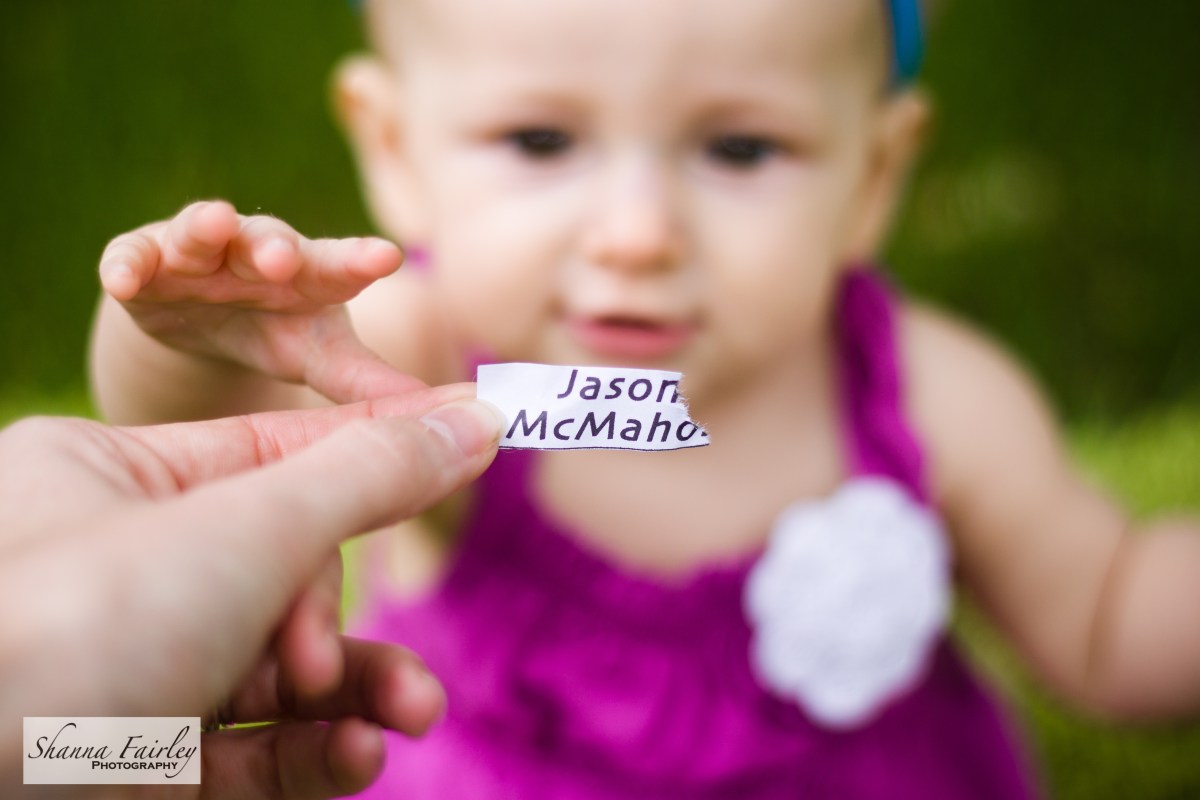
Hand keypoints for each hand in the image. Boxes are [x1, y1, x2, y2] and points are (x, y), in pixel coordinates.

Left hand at [0, 387, 502, 797]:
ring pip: (277, 671)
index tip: (473, 436)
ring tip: (411, 715)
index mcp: (109, 478)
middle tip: (327, 662)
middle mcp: (115, 568)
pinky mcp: (134, 761)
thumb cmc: (74, 626)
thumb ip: (370, 474)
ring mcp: (124, 670)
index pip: (279, 448)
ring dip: (355, 697)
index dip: (381, 447)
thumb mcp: (247, 529)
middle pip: (284, 572)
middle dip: (332, 624)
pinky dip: (310, 753)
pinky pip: (249, 747)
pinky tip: (356, 758)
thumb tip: (475, 416)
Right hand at [99, 200, 414, 402]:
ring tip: (210, 221)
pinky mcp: (145, 262)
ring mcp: (198, 252)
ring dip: (204, 228)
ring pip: (200, 232)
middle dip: (275, 246)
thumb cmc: (278, 330)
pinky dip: (127, 263)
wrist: (200, 322)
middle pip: (269, 241)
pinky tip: (120, 280)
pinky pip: (132, 256)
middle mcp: (256, 251)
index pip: (340, 265)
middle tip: (284, 256)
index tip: (389, 257)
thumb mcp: (320, 357)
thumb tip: (457, 411)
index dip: (361, 259)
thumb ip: (373, 382)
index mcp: (310, 275)